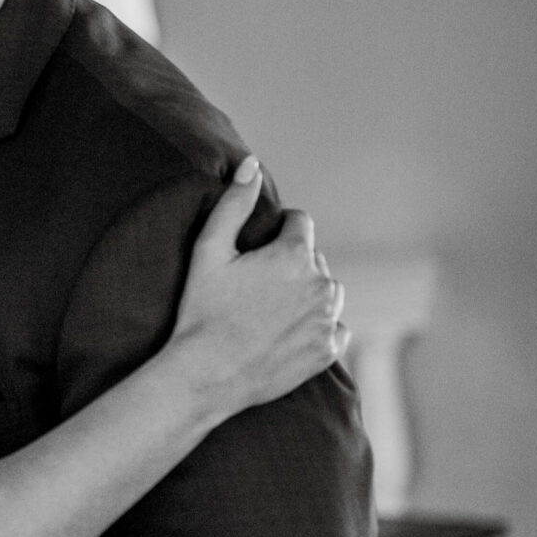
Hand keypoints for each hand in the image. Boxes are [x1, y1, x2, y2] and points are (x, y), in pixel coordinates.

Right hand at [166, 156, 348, 418]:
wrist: (207, 373)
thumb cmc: (202, 310)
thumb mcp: (208, 251)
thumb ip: (234, 204)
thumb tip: (252, 163)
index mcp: (294, 254)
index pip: (300, 223)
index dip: (276, 232)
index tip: (256, 251)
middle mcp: (321, 283)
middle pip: (313, 259)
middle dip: (290, 265)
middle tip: (254, 287)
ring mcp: (328, 319)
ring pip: (327, 292)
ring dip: (307, 294)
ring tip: (271, 310)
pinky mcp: (329, 350)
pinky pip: (334, 327)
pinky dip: (317, 326)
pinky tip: (285, 333)